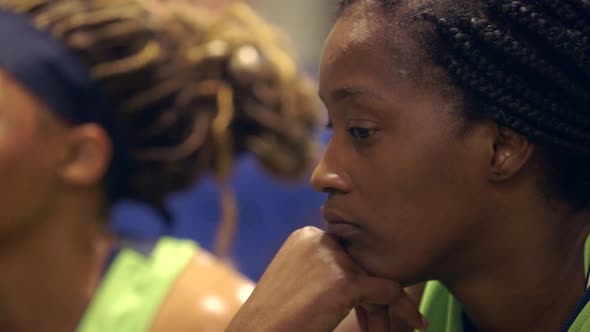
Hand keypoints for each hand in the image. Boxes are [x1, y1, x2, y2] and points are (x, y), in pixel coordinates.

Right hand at [226, 227, 427, 331]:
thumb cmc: (277, 318)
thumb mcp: (299, 282)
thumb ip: (324, 270)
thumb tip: (364, 279)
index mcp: (306, 236)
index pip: (346, 253)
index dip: (359, 280)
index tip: (372, 303)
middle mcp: (319, 238)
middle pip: (362, 264)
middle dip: (373, 295)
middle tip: (382, 323)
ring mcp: (332, 258)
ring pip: (375, 278)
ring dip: (386, 307)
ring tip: (394, 327)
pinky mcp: (344, 281)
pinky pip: (387, 292)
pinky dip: (402, 307)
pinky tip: (415, 321)